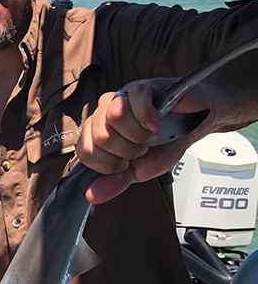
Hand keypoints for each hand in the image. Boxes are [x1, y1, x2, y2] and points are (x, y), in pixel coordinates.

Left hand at [77, 78, 218, 203]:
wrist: (198, 121)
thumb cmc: (168, 141)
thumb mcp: (141, 170)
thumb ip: (116, 182)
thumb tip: (91, 196)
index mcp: (99, 134)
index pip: (85, 151)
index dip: (110, 163)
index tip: (128, 163)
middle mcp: (105, 114)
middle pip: (100, 137)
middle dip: (128, 150)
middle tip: (143, 147)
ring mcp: (122, 97)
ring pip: (114, 116)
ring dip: (138, 133)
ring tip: (150, 134)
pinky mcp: (142, 86)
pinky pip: (135, 100)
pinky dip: (149, 117)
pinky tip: (156, 122)